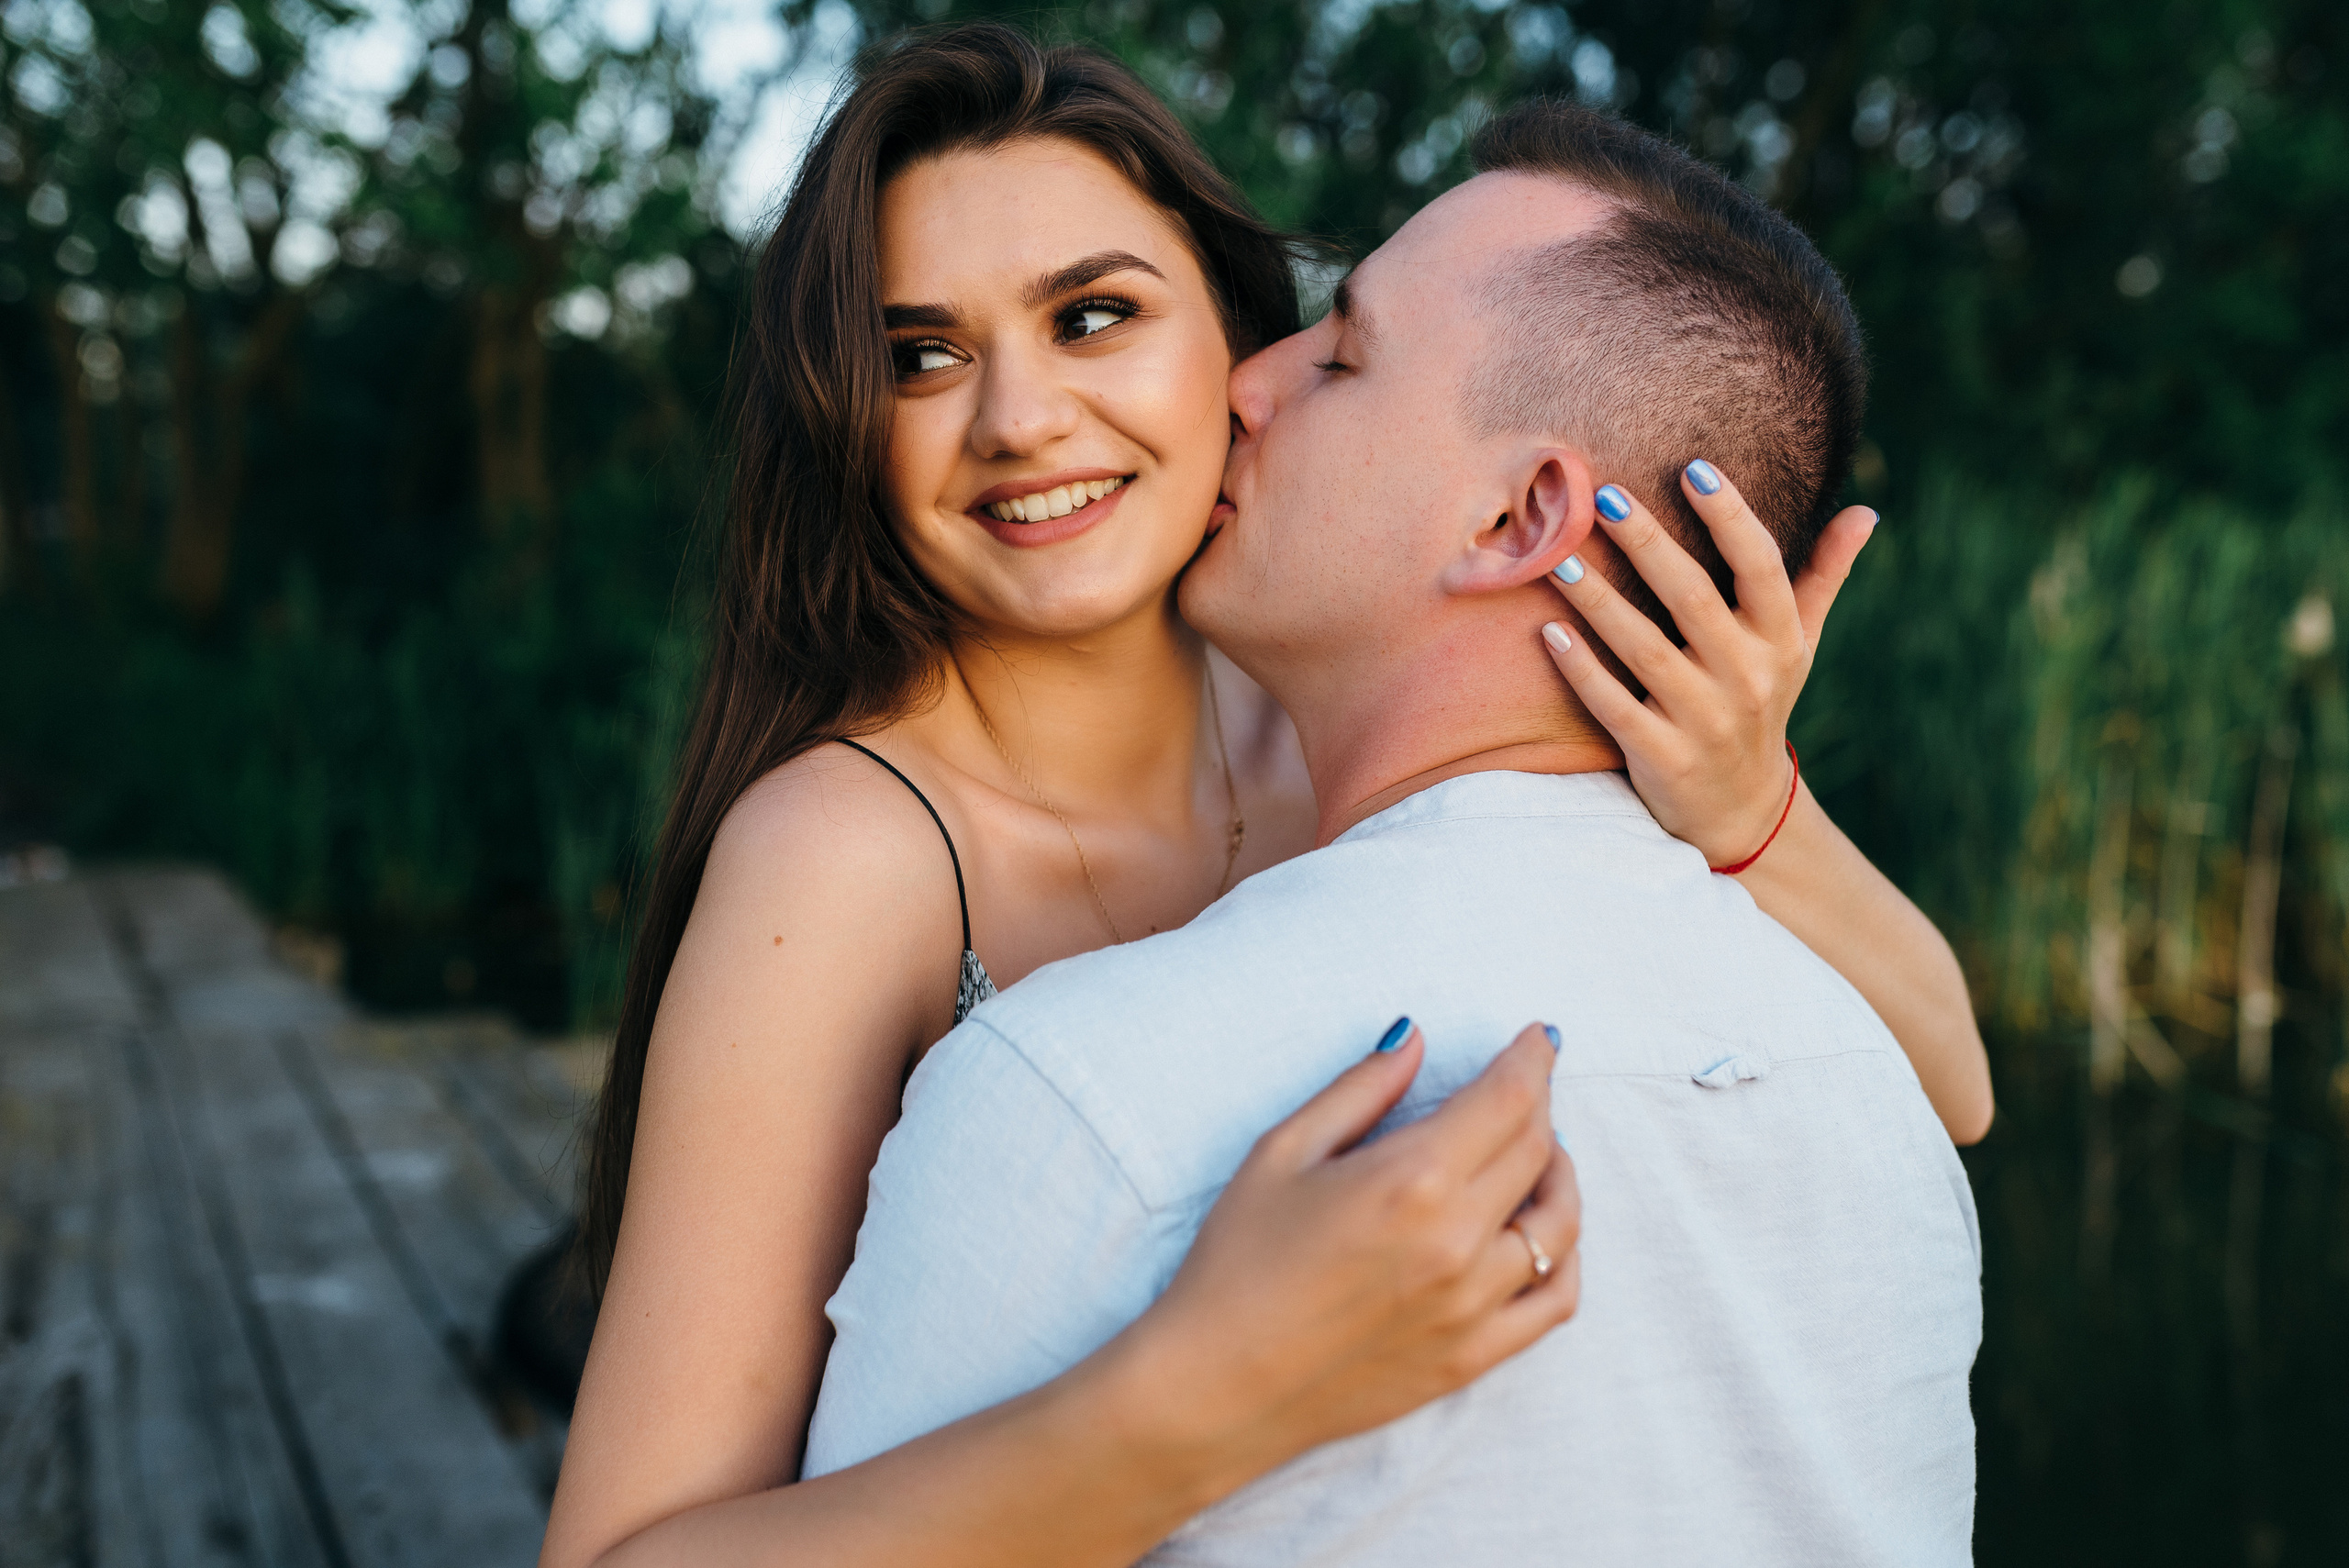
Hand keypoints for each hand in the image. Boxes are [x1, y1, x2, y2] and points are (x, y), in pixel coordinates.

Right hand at [1130, 1022, 1579, 1485]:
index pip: (1508, 1099)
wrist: (1218, 1384)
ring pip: (1559, 1223)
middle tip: (1524, 1084)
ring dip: (1559, 1174)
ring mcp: (1473, 1304)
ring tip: (1538, 1153)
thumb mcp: (1282, 1152)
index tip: (1540, 1038)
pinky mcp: (1473, 1355)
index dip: (1533, 1058)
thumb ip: (1360, 1089)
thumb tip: (1415, 1039)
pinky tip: (1543, 1234)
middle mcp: (1458, 1240)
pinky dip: (1565, 1255)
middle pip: (1536, 1150)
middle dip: (1539, 1102)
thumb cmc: (1237, 1261)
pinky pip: (1555, 1299)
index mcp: (1411, 1179)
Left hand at [1540, 460, 1875, 868]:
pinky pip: (1615, 707)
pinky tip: (1548, 634)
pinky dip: (1582, 672)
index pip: (1761, 566)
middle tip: (1607, 496)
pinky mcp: (1663, 757)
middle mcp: (1748, 676)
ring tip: (1560, 557)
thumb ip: (1822, 576)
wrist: (1742, 809)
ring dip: (1601, 603)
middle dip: (1651, 545)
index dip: (1732, 516)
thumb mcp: (1799, 644)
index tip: (1694, 468)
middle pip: (1694, 598)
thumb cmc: (1761, 702)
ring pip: (1646, 649)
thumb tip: (1865, 512)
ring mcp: (1705, 719)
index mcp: (1781, 639)